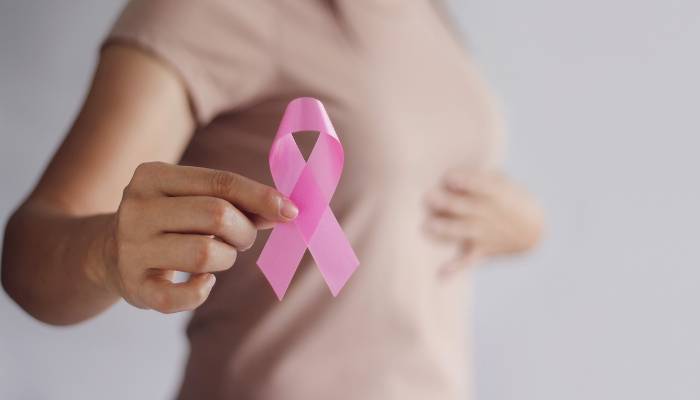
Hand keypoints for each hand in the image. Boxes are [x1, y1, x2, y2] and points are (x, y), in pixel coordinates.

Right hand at [100, 162, 297, 312]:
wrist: (108, 253)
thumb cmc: (169, 220)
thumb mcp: (192, 199)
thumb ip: (235, 201)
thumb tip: (284, 209)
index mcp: (153, 176)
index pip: (220, 182)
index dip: (260, 196)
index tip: (290, 210)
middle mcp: (136, 208)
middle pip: (216, 215)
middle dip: (244, 230)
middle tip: (243, 238)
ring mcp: (131, 249)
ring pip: (205, 254)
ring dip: (227, 258)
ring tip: (219, 256)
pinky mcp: (133, 286)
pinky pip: (183, 295)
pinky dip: (203, 290)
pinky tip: (204, 281)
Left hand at [423, 167, 542, 272]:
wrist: (533, 230)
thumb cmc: (509, 199)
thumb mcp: (503, 182)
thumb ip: (481, 178)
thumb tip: (451, 178)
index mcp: (496, 193)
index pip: (479, 185)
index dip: (463, 181)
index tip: (448, 178)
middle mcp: (489, 214)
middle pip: (465, 207)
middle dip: (446, 203)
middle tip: (427, 196)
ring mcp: (485, 234)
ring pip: (462, 231)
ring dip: (445, 229)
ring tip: (426, 226)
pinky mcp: (481, 251)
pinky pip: (467, 261)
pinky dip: (454, 268)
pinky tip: (440, 274)